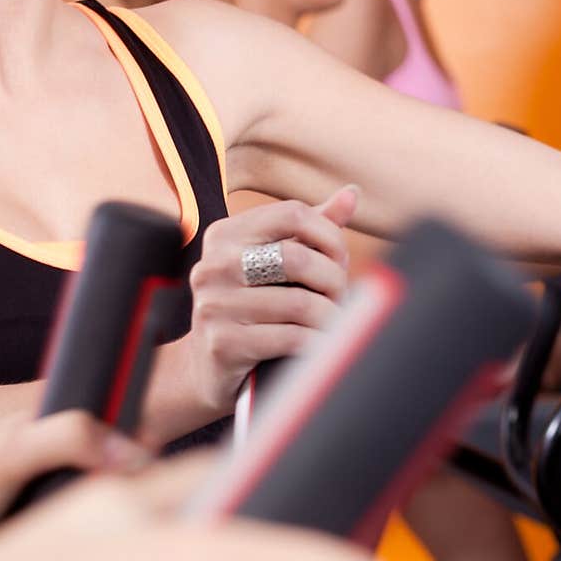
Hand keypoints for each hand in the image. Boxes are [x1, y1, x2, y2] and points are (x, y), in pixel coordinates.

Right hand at [186, 187, 356, 414]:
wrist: (208, 366)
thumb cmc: (253, 307)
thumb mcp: (274, 264)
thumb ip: (310, 229)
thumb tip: (351, 194)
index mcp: (224, 236)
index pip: (292, 214)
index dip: (329, 235)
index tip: (340, 260)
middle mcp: (213, 266)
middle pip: (297, 258)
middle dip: (333, 280)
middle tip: (341, 298)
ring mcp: (214, 306)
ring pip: (299, 304)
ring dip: (330, 317)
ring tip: (335, 325)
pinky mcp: (223, 344)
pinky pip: (290, 338)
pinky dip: (316, 343)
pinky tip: (322, 345)